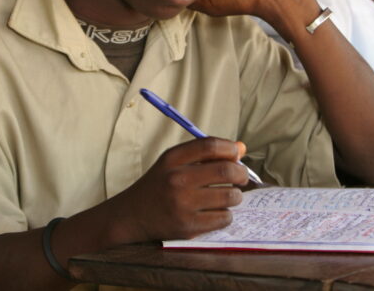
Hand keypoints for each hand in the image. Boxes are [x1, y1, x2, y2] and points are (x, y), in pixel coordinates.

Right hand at [108, 138, 246, 242]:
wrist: (131, 216)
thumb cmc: (159, 186)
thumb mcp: (174, 163)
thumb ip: (205, 153)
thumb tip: (241, 148)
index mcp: (173, 159)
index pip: (211, 145)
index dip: (231, 148)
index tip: (237, 154)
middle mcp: (177, 180)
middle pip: (226, 170)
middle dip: (241, 173)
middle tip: (241, 178)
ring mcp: (183, 205)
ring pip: (230, 197)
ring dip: (235, 196)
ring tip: (228, 196)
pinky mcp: (187, 226)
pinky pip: (224, 218)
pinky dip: (226, 215)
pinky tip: (216, 212)